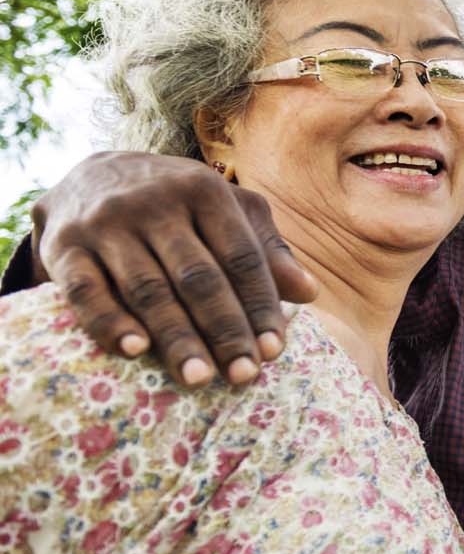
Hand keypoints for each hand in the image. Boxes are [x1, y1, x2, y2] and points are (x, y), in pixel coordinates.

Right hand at [32, 151, 318, 385]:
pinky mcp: (64, 247)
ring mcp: (107, 224)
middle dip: (225, 329)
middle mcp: (155, 203)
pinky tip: (135, 351)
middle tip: (244, 375)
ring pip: (148, 288)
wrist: (86, 175)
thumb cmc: (174, 203)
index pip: (241, 256)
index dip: (260, 305)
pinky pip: (86, 291)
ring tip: (201, 378)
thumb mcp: (224, 209)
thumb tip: (309, 292)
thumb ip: (265, 248)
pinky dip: (110, 322)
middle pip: (199, 276)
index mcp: (205, 190)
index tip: (275, 350)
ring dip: (176, 337)